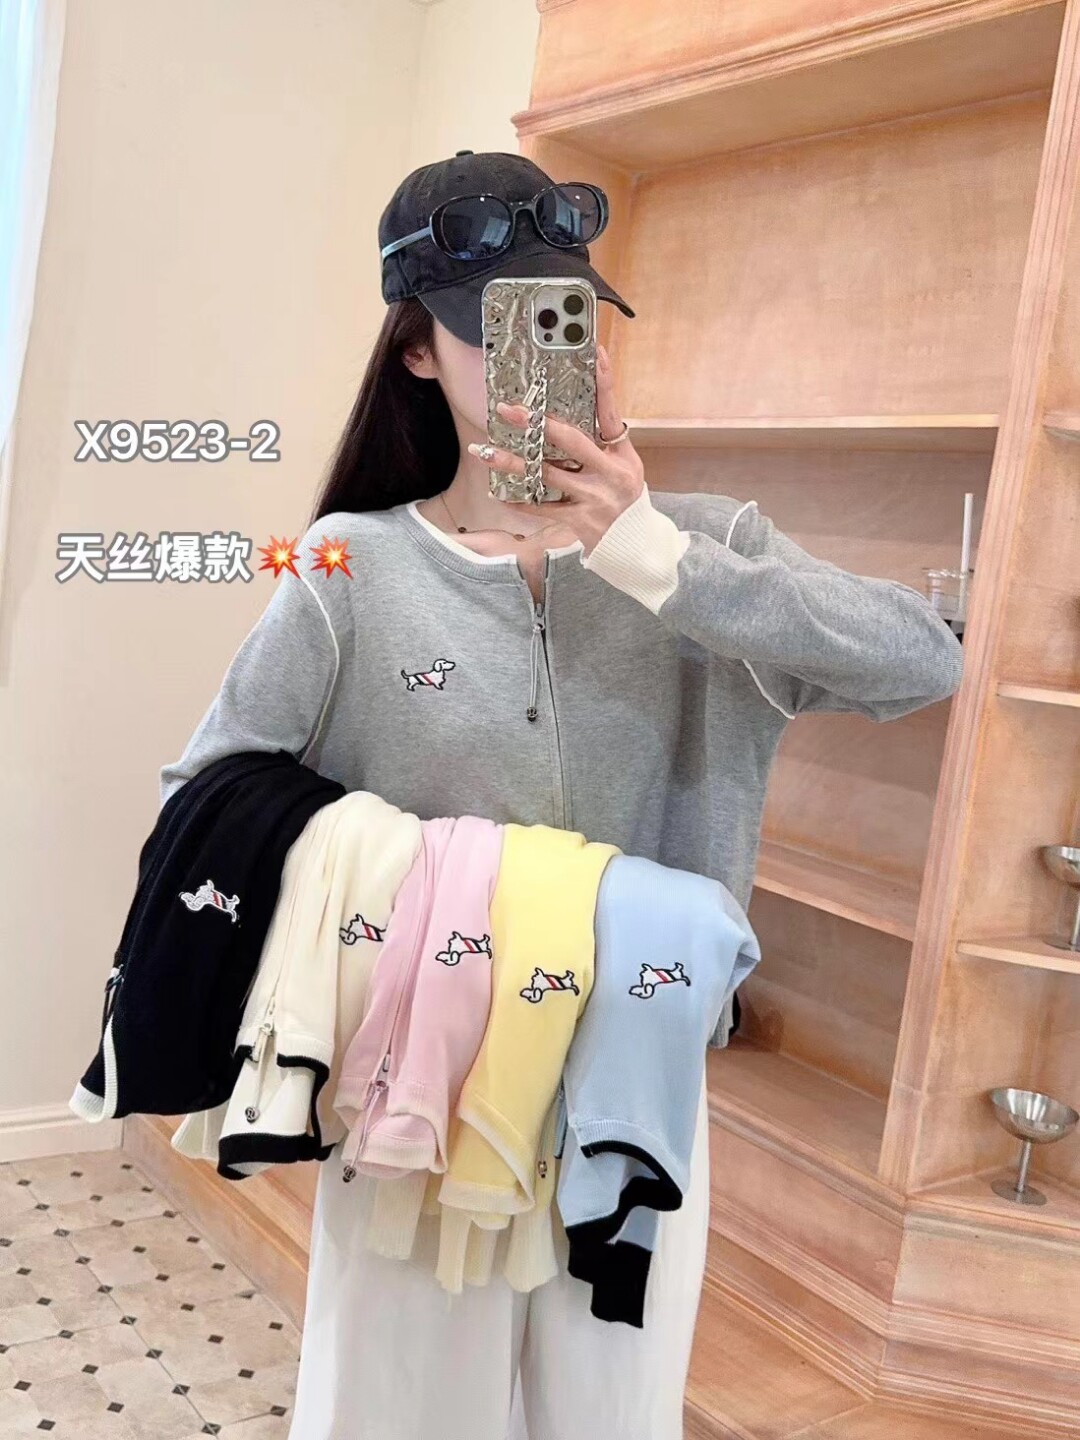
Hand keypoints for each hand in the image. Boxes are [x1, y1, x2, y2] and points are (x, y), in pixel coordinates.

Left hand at [468, 343, 644, 556]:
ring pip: (547, 475)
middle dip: (537, 423)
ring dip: (513, 463)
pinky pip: (543, 509)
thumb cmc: (625, 497)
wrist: (635, 542)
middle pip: (570, 440)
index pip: (610, 411)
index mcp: (621, 454)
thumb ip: (602, 441)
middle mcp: (609, 473)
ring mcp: (594, 498)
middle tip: (509, 409)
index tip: (594, 353)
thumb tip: (572, 411)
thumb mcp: (624, 465)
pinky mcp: (579, 521)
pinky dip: (520, 501)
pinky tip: (499, 492)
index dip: (604, 381)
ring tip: (484, 451)